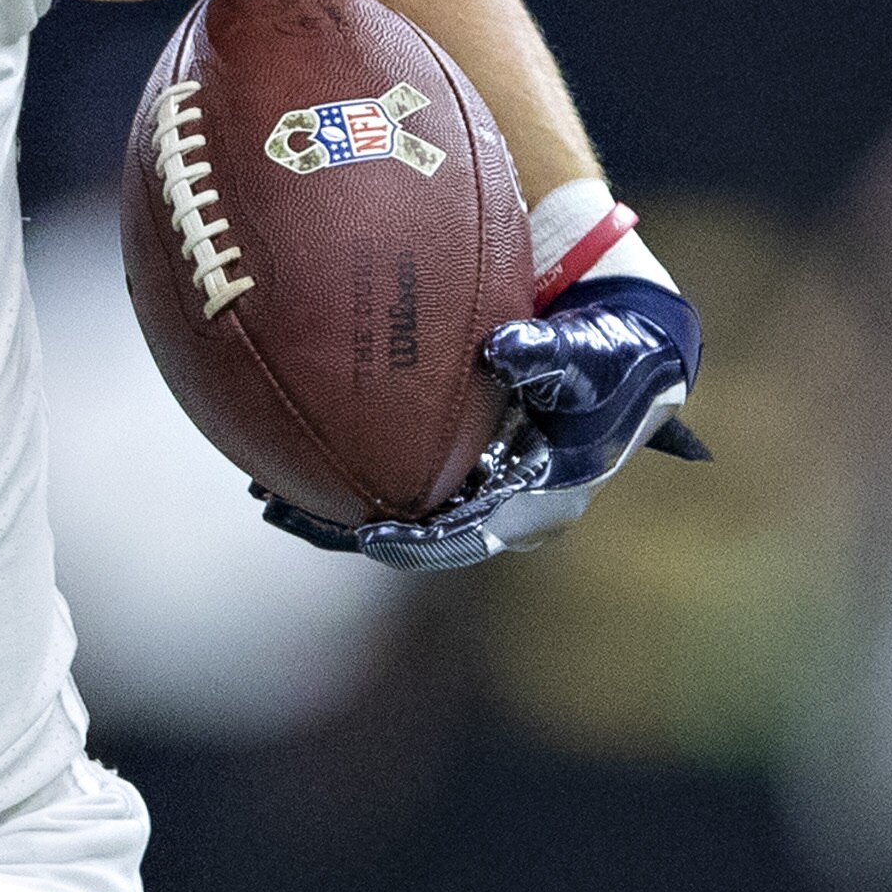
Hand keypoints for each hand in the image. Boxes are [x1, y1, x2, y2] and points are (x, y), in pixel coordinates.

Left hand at [256, 276, 704, 570]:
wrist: (620, 350)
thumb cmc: (608, 357)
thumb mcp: (589, 354)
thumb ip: (548, 354)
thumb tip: (502, 348)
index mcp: (542, 499)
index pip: (472, 536)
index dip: (420, 543)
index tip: (369, 538)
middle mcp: (506, 506)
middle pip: (422, 535)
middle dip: (357, 531)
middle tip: (291, 513)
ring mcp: (482, 487)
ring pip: (405, 512)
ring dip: (341, 508)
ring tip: (271, 496)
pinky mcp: (463, 462)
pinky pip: (401, 476)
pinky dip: (352, 468)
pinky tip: (290, 451)